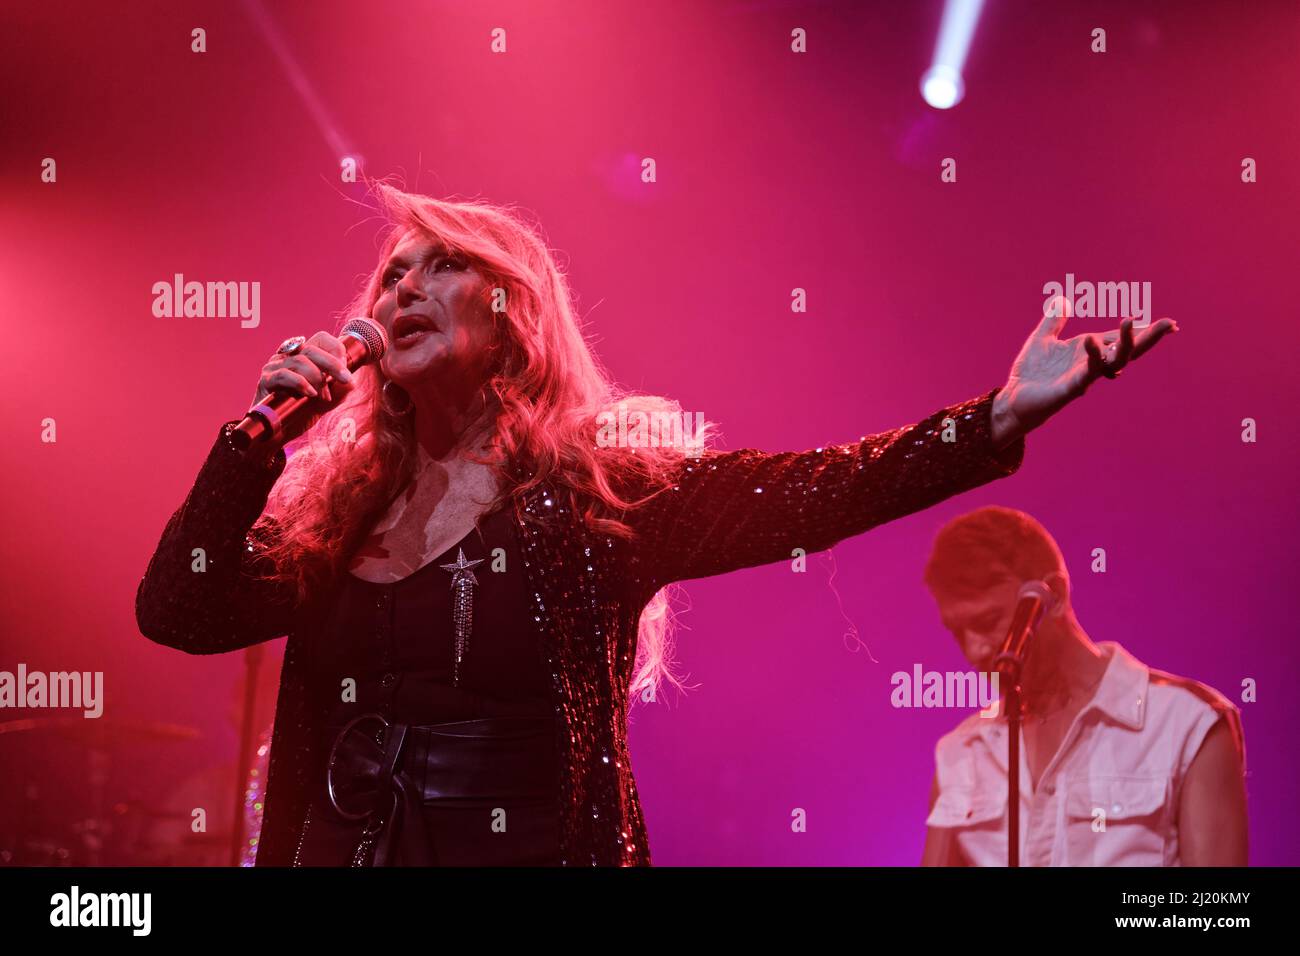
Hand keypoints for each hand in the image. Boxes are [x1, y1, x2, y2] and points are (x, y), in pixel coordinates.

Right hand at [251, 331, 355, 446]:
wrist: (278, 433)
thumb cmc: (301, 413)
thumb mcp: (327, 400)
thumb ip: (339, 390)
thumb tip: (351, 383)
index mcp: (303, 356)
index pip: (321, 338)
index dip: (336, 350)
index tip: (345, 371)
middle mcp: (287, 356)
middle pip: (312, 349)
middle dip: (333, 364)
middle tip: (345, 380)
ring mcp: (274, 367)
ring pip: (300, 361)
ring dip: (317, 380)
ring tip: (323, 397)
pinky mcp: (265, 380)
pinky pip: (284, 375)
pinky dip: (301, 383)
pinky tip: (310, 395)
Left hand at [991, 295, 1178, 447]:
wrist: (1013, 398)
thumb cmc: (1030, 372)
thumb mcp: (1042, 339)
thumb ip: (1054, 320)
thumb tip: (1062, 298)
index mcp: (1088, 350)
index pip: (1121, 338)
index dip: (1143, 330)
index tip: (1169, 323)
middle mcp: (1091, 363)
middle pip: (1128, 349)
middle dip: (1150, 337)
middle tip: (1170, 325)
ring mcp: (1084, 376)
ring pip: (1115, 361)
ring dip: (1126, 343)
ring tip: (1129, 322)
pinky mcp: (1071, 388)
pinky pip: (1087, 373)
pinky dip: (1093, 358)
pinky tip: (1091, 341)